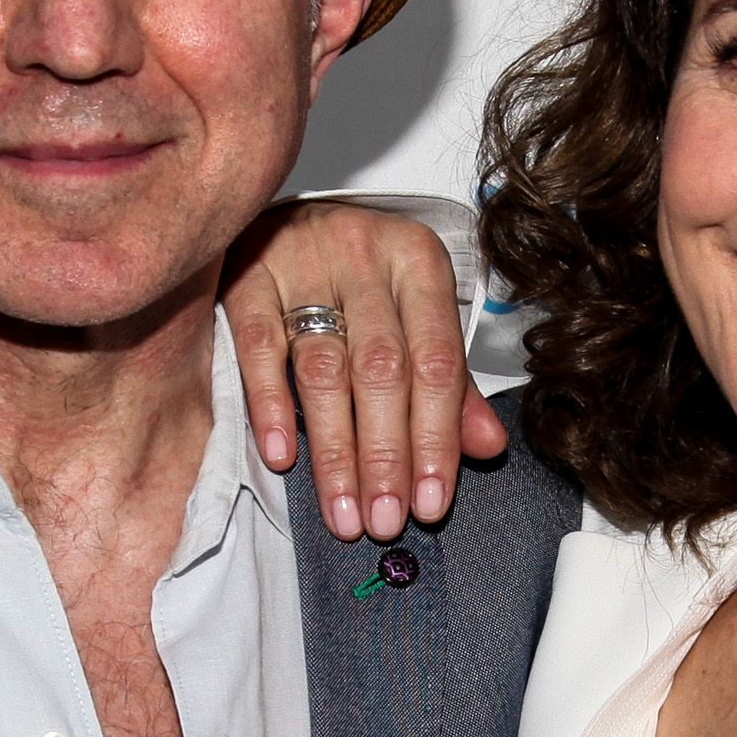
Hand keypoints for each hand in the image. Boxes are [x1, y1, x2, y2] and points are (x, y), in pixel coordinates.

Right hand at [222, 202, 507, 540]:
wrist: (279, 215)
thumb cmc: (356, 276)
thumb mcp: (413, 315)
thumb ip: (450, 383)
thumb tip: (489, 447)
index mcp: (419, 264)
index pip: (437, 364)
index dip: (437, 439)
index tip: (430, 502)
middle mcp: (365, 257)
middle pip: (382, 371)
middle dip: (386, 456)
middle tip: (384, 520)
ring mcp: (302, 262)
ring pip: (324, 369)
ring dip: (334, 450)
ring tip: (342, 511)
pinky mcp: (247, 274)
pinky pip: (259, 347)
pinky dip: (271, 406)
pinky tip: (281, 456)